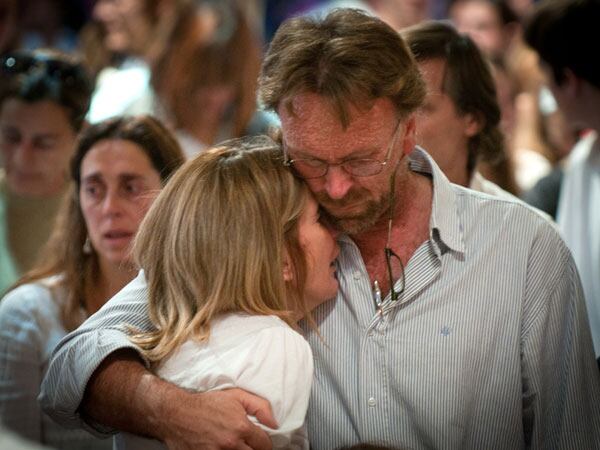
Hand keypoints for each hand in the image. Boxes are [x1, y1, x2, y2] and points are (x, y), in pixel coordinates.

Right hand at [160, 388, 276, 449]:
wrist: (177, 413)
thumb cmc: (207, 403)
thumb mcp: (236, 396)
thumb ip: (259, 407)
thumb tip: (274, 423)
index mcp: (241, 427)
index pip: (265, 444)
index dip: (265, 442)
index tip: (261, 440)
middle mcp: (230, 444)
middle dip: (254, 449)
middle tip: (250, 444)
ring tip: (237, 446)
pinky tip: (225, 448)